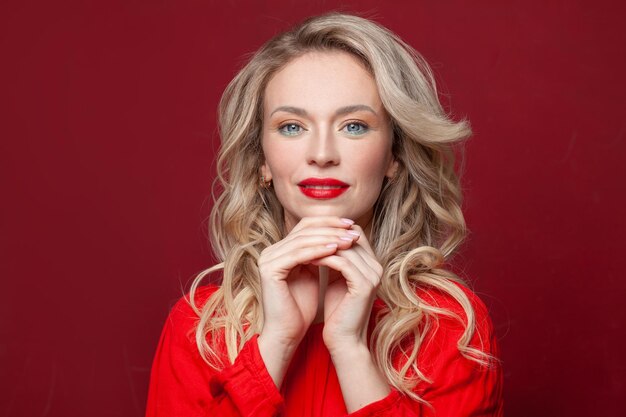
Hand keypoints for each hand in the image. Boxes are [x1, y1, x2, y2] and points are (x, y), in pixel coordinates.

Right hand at [256, 216, 358, 385]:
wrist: (287, 332)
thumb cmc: (301, 307)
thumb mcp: (312, 274)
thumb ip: (318, 254)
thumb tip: (338, 235)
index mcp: (279, 250)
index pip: (305, 226)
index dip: (329, 223)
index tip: (352, 225)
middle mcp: (270, 251)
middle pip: (304, 230)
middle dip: (332, 229)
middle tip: (353, 231)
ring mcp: (267, 259)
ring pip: (303, 240)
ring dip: (329, 238)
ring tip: (349, 240)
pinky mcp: (269, 269)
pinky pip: (298, 255)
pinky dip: (318, 251)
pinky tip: (335, 250)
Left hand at [313, 226, 382, 354]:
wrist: (344, 340)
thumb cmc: (338, 312)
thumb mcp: (336, 279)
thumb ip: (335, 260)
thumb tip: (321, 240)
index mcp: (371, 264)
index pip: (354, 232)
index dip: (332, 229)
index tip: (309, 232)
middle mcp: (376, 266)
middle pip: (351, 235)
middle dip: (326, 233)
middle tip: (303, 234)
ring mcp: (372, 275)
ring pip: (345, 247)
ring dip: (322, 244)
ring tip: (302, 245)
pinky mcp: (363, 285)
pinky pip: (342, 262)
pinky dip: (323, 258)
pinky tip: (307, 259)